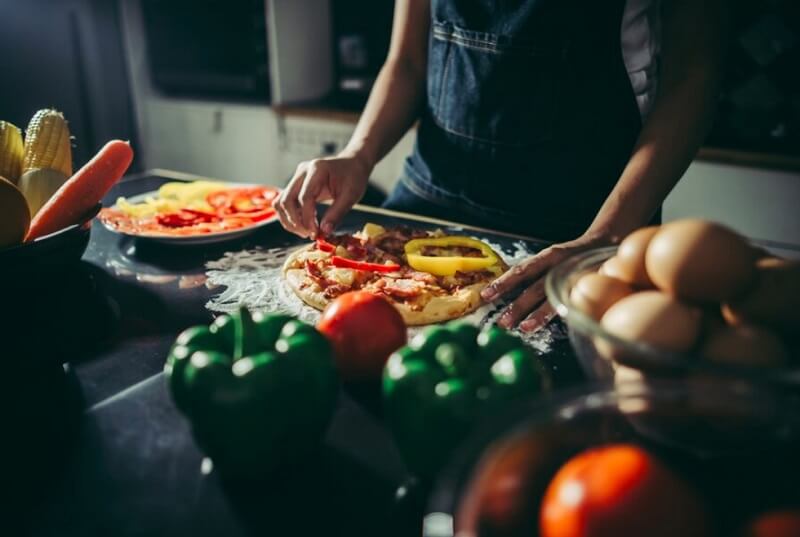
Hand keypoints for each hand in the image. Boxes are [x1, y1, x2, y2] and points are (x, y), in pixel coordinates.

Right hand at [274, 152, 372, 237]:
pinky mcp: (295, 185)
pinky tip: (304, 225)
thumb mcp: (351, 195)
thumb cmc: (353, 177)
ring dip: (289, 220)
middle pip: (286, 200)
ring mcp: (297, 177)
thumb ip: (337, 213)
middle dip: (295, 221)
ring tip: (305, 232)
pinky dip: (290, 216)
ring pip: (281, 202)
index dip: (307, 218)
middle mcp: (302, 172)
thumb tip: (324, 231)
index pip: (304, 197)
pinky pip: (285, 202)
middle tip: (310, 234)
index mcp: (317, 169)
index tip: (315, 233)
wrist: (352, 164)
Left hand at [481, 234, 610, 332]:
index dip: (503, 283)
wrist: (610, 242)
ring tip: (522, 328)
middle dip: (517, 306)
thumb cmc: (573, 255)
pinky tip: (553, 326)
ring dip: (536, 315)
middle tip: (501, 322)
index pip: (522, 270)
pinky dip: (560, 316)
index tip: (486, 295)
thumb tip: (503, 289)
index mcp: (549, 256)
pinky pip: (571, 304)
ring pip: (554, 298)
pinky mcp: (588, 288)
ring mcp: (575, 277)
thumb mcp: (554, 258)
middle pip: (535, 287)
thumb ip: (535, 272)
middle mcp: (561, 265)